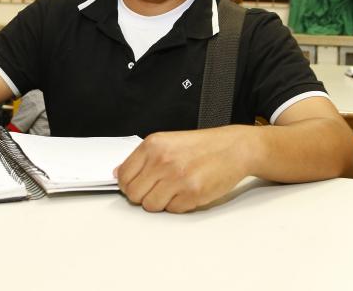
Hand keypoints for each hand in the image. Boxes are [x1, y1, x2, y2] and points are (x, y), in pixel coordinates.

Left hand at [115, 126, 248, 212]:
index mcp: (153, 145)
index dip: (129, 185)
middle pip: (134, 194)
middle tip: (158, 189)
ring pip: (150, 206)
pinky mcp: (192, 193)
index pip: (124, 176)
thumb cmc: (203, 146)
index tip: (138, 185)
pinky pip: (172, 210)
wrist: (234, 148)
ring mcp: (177, 178)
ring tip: (175, 189)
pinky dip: (179, 205)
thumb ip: (142, 158)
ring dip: (161, 202)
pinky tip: (188, 190)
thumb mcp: (168, 141)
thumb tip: (119, 174)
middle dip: (143, 196)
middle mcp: (163, 160)